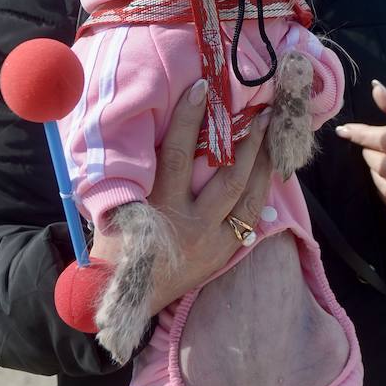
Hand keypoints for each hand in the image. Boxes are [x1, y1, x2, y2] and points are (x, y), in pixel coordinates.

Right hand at [90, 79, 272, 314]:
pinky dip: (262, 191)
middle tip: (259, 110)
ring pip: (248, 196)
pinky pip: (252, 217)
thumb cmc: (116, 245)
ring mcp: (213, 241)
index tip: (201, 89)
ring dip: (262, 162)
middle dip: (246, 141)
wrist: (127, 295)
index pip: (179, 155)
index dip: (189, 119)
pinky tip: (269, 169)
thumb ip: (138, 175)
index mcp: (159, 209)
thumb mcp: (117, 208)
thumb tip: (151, 129)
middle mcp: (191, 225)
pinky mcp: (225, 253)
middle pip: (228, 176)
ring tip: (269, 133)